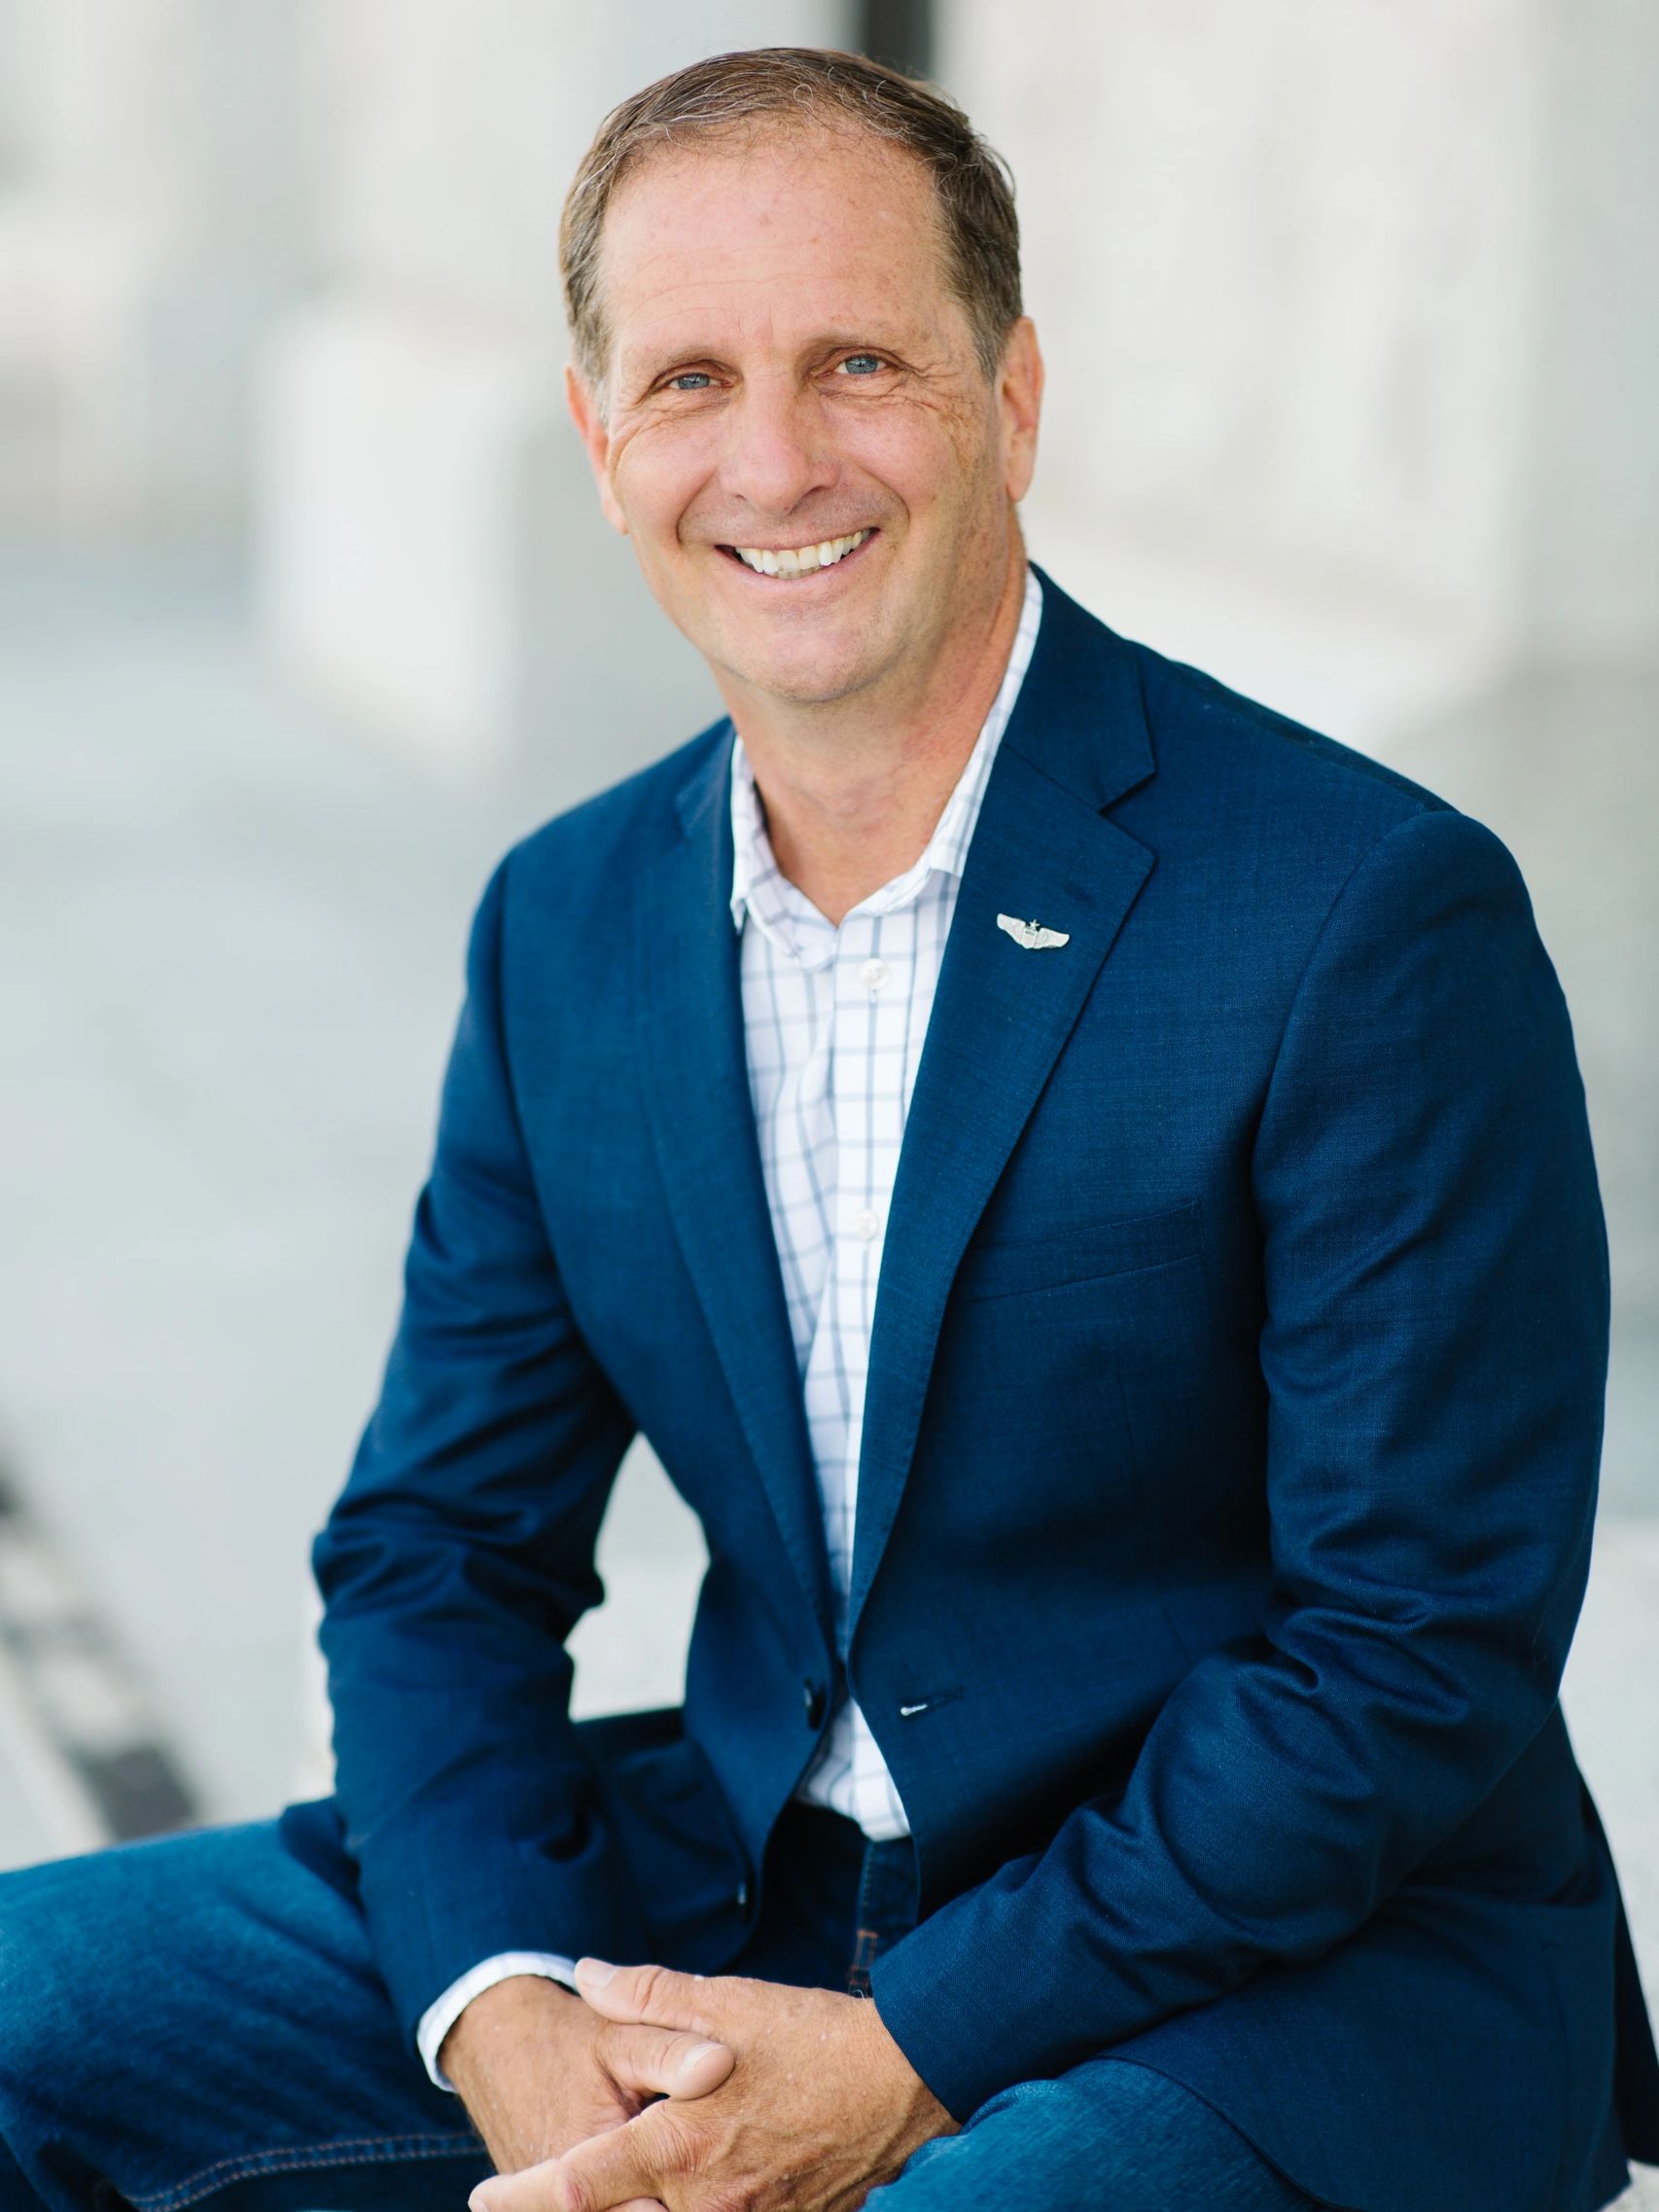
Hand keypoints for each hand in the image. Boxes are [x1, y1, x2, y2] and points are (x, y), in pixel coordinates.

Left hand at [467, 1958, 956, 2211]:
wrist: (908, 2079)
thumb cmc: (814, 2034)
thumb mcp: (727, 2001)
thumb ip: (648, 1993)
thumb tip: (587, 1975)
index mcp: (680, 2145)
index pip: (578, 2185)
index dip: (522, 2196)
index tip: (481, 2199)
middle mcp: (706, 2202)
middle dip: (584, 2207)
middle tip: (547, 2185)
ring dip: (643, 2205)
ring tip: (636, 2175)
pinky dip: (696, 2209)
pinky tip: (704, 2184)